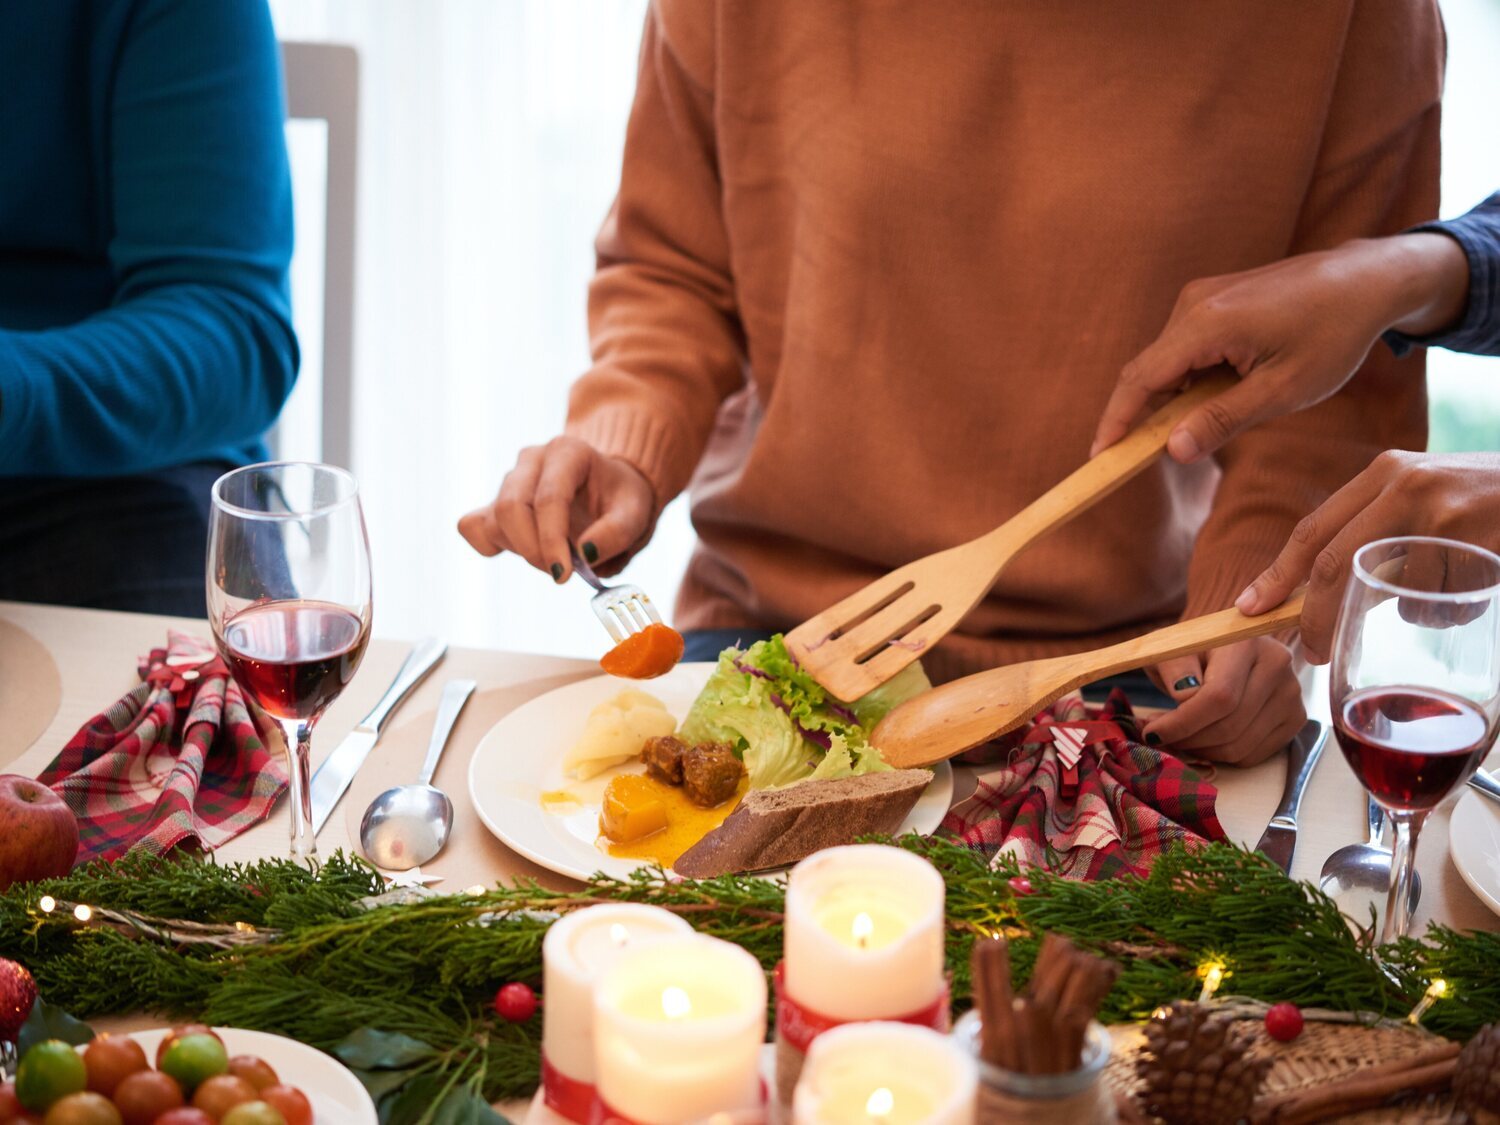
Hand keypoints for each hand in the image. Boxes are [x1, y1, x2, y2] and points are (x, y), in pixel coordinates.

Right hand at [457, 436, 656, 581]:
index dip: (551, 540)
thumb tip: (585, 554)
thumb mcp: (635, 514)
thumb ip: (616, 534)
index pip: (548, 497)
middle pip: (510, 507)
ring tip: (554, 557)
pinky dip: (489, 545)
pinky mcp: (494, 501)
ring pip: (493, 520)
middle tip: (562, 572)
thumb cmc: (621, 499)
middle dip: (533, 549)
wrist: (608, 490)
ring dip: (521, 550)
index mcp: (568, 452)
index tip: (564, 574)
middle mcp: (532, 459)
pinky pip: (472, 525)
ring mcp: (509, 479)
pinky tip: (521, 550)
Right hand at [1090, 233, 1469, 461]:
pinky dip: (1189, 379)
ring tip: (1200, 427)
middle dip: (1139, 416)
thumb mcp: (1283, 389)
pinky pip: (1184, 347)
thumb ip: (1223, 419)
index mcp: (1206, 324)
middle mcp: (1193, 304)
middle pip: (1147, 370)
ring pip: (1167, 361)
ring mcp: (1201, 297)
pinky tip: (1218, 397)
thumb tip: (1173, 450)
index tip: (1099, 457)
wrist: (1367, 280)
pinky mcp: (1213, 299)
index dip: (1116, 421)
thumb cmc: (1333, 334)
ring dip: (1172, 398)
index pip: (1141, 379)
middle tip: (1136, 458)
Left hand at [1143, 637, 1304, 765]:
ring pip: (1240, 746)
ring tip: (1179, 735)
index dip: (1183, 722)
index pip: (1219, 697)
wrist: (1219, 651)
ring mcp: (1291, 693)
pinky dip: (1221, 755)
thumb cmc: (1189, 650)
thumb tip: (1184, 696)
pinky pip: (1253, 755)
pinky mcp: (1295, 718)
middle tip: (1160, 736)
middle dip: (1187, 739)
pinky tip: (1203, 738)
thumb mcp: (1169, 650)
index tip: (1153, 732)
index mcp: (1245, 642)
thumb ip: (1173, 669)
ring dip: (1201, 750)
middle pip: (1230, 725)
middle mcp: (1277, 664)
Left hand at [1236, 451, 1499, 661]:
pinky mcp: (1477, 540)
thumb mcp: (1424, 497)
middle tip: (1315, 651)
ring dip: (1417, 609)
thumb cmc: (1486, 500)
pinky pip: (1443, 603)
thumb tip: (1320, 596)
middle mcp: (1406, 486)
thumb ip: (1376, 531)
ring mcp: (1442, 512)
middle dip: (1320, 618)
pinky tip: (1479, 578)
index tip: (1248, 609)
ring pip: (1399, 594)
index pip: (1313, 530)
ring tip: (1451, 583)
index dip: (1276, 576)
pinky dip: (1453, 608)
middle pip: (1336, 567)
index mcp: (1384, 474)